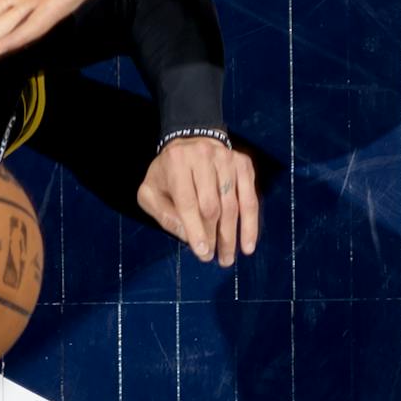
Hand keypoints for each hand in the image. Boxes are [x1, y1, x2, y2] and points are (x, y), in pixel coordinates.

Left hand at [138, 135, 259, 266]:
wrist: (191, 141)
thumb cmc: (168, 173)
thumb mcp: (151, 192)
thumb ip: (163, 214)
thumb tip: (187, 237)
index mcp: (177, 163)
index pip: (188, 202)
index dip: (195, 229)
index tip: (202, 253)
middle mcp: (204, 157)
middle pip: (213, 205)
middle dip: (214, 236)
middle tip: (215, 259)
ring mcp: (227, 158)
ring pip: (233, 203)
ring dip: (232, 234)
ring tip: (228, 257)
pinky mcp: (243, 163)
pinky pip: (250, 196)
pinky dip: (250, 222)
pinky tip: (248, 243)